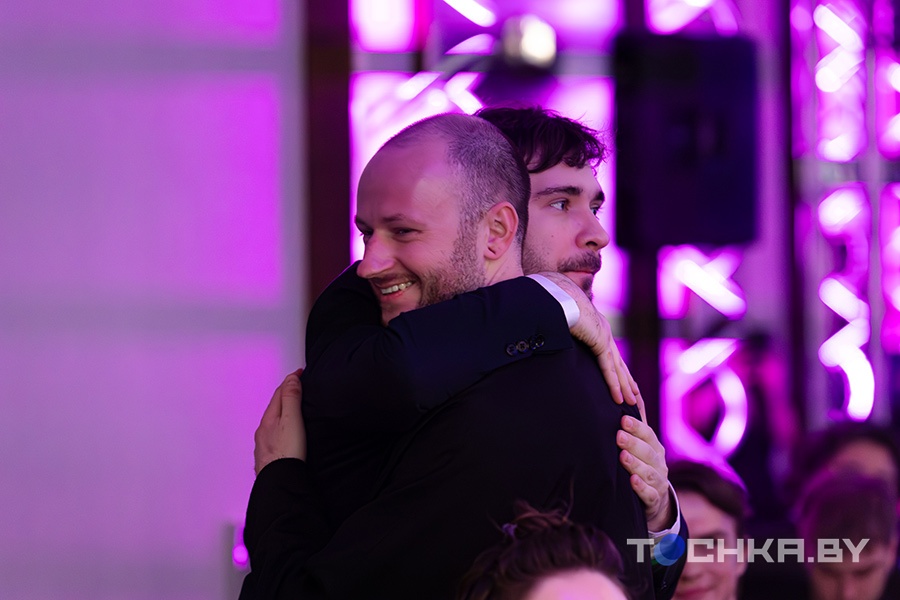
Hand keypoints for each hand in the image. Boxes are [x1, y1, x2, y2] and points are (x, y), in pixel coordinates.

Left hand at [254, 369, 306, 474]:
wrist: (279, 482)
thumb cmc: (287, 452)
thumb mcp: (292, 420)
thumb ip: (291, 398)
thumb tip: (291, 378)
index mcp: (268, 419)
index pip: (279, 394)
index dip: (290, 381)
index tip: (300, 373)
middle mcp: (263, 431)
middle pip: (273, 407)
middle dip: (284, 395)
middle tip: (296, 387)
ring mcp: (263, 445)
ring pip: (271, 423)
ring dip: (281, 413)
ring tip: (291, 410)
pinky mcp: (268, 458)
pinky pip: (272, 437)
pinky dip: (279, 429)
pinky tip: (284, 436)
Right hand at [535, 271, 642, 408]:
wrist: (555, 292)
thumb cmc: (553, 304)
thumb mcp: (560, 323)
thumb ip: (560, 333)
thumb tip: (548, 339)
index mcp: (595, 327)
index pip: (610, 355)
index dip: (618, 371)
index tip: (624, 384)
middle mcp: (603, 332)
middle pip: (619, 364)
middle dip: (628, 383)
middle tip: (636, 399)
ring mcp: (603, 336)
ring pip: (618, 369)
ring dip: (626, 388)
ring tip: (633, 404)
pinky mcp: (599, 340)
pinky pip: (608, 367)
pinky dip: (614, 384)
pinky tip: (619, 398)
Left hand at [617, 414, 673, 531]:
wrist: (656, 501)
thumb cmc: (643, 465)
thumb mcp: (642, 445)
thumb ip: (636, 423)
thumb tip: (631, 392)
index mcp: (654, 447)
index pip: (648, 435)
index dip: (637, 427)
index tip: (622, 419)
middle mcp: (659, 463)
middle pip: (648, 451)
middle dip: (633, 443)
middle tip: (618, 435)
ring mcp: (658, 482)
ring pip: (648, 472)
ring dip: (635, 463)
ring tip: (622, 457)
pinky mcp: (654, 500)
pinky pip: (649, 494)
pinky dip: (641, 487)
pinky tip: (632, 481)